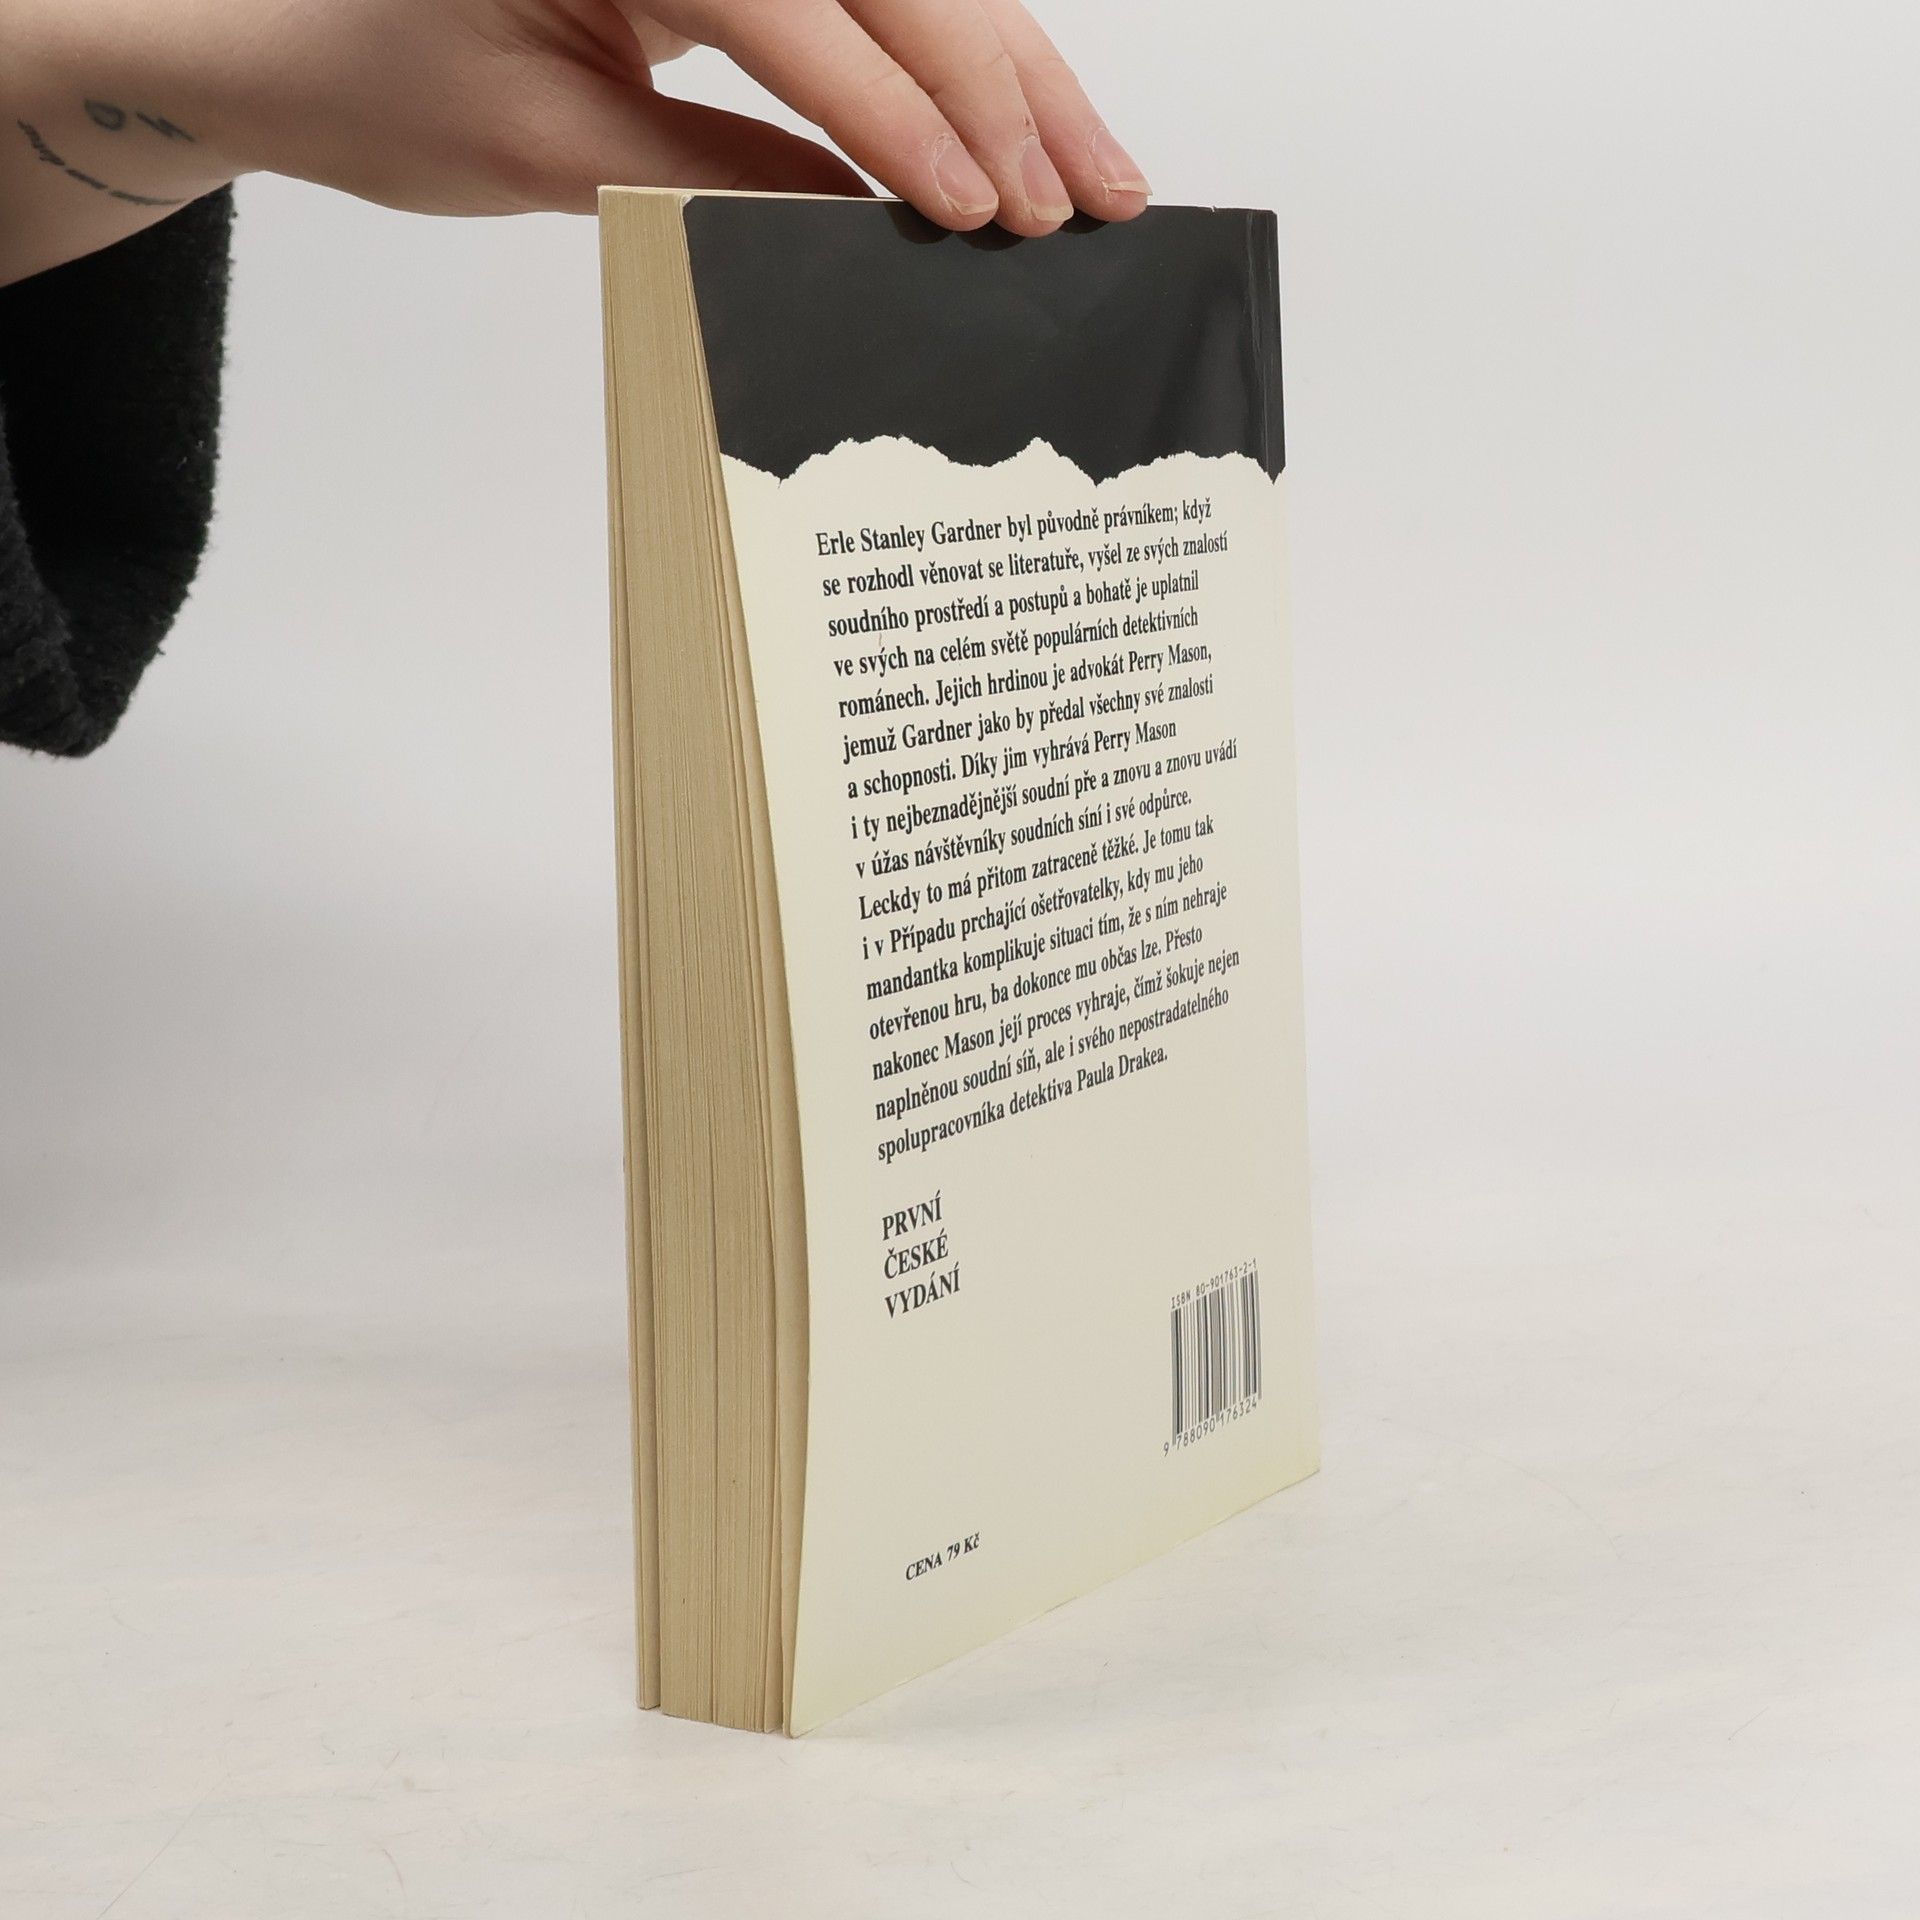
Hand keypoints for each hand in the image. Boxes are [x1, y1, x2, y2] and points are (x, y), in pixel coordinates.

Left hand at [4, 0, 1149, 283]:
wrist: (306, 33)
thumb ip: (720, 179)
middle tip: (1082, 200)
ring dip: (1018, 69)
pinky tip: (1035, 114)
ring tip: (1098, 169)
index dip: (899, 114)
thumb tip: (874, 221)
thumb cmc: (388, 83)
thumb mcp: (551, 151)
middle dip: (999, 89)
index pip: (793, 13)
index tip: (980, 208)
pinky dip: (968, 55)